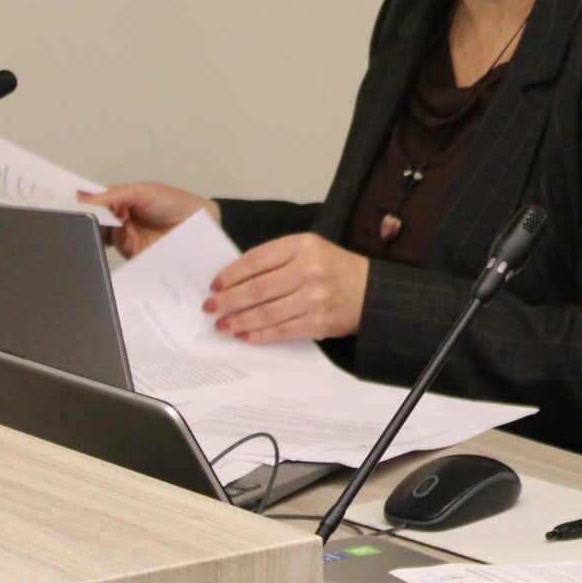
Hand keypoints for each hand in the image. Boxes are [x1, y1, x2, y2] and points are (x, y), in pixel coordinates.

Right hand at [84, 182, 218, 257]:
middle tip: (87, 214)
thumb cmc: (173, 202)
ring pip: (104, 237)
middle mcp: (118, 221)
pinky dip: (122, 241)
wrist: (200, 223)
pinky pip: (120, 249)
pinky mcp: (135, 255)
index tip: (62, 203)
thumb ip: (112, 195)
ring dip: (109, 229)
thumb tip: (81, 197)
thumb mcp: (141, 191)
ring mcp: (126, 239)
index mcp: (118, 202)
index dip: (78, 205)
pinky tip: (129, 234)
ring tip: (120, 221)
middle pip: (93, 223)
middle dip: (88, 219)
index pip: (92, 204)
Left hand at [206, 232, 367, 345]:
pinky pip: (282, 330)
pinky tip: (245, 336)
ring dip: (239, 321)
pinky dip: (260, 334)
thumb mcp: (309, 249)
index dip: (230, 274)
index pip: (256, 260)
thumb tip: (235, 279)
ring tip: (222, 325)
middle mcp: (309, 270)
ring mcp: (315, 298)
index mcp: (302, 246)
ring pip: (266, 312)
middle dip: (228, 300)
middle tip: (209, 308)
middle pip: (257, 288)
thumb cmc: (334, 268)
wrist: (372, 291)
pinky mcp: (319, 322)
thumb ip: (277, 258)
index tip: (214, 285)